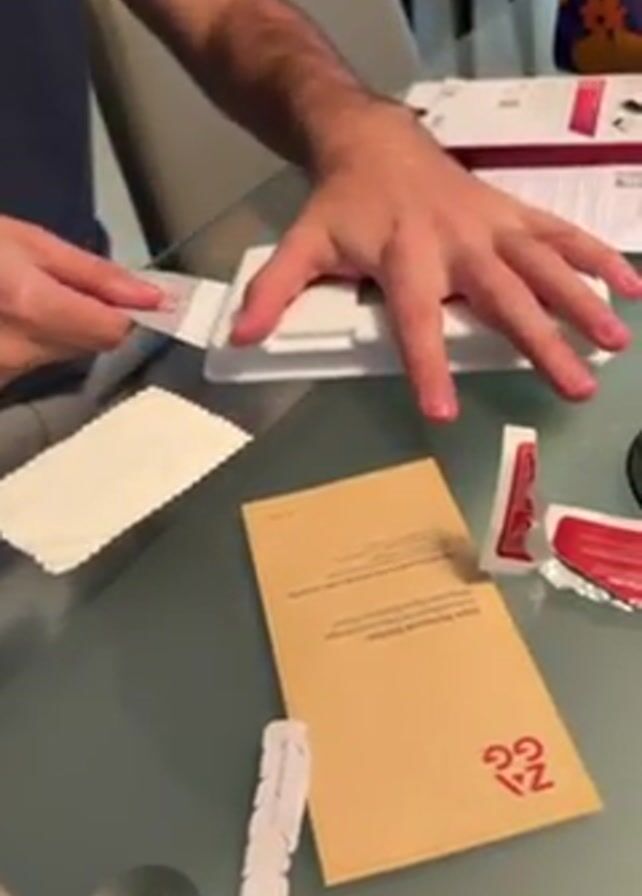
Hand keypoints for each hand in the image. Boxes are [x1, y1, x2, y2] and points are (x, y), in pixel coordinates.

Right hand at [0, 216, 161, 386]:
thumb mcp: (27, 242)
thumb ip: (93, 275)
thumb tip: (151, 297)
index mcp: (30, 306)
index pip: (113, 333)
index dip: (132, 315)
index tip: (139, 301)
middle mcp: (16, 352)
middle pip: (91, 347)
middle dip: (92, 318)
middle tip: (67, 288)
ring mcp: (2, 374)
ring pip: (64, 357)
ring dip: (62, 330)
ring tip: (26, 298)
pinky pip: (35, 365)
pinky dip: (35, 342)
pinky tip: (11, 318)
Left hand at [231, 103, 641, 421]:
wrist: (374, 141)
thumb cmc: (342, 203)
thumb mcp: (302, 243)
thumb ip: (274, 291)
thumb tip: (240, 339)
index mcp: (404, 256)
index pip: (416, 319)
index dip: (428, 366)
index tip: (444, 414)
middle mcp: (456, 242)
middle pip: (503, 297)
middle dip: (539, 343)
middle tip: (573, 388)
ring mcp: (491, 224)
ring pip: (545, 263)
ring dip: (583, 301)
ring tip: (612, 344)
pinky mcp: (511, 212)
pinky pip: (560, 232)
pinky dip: (596, 256)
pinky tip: (629, 286)